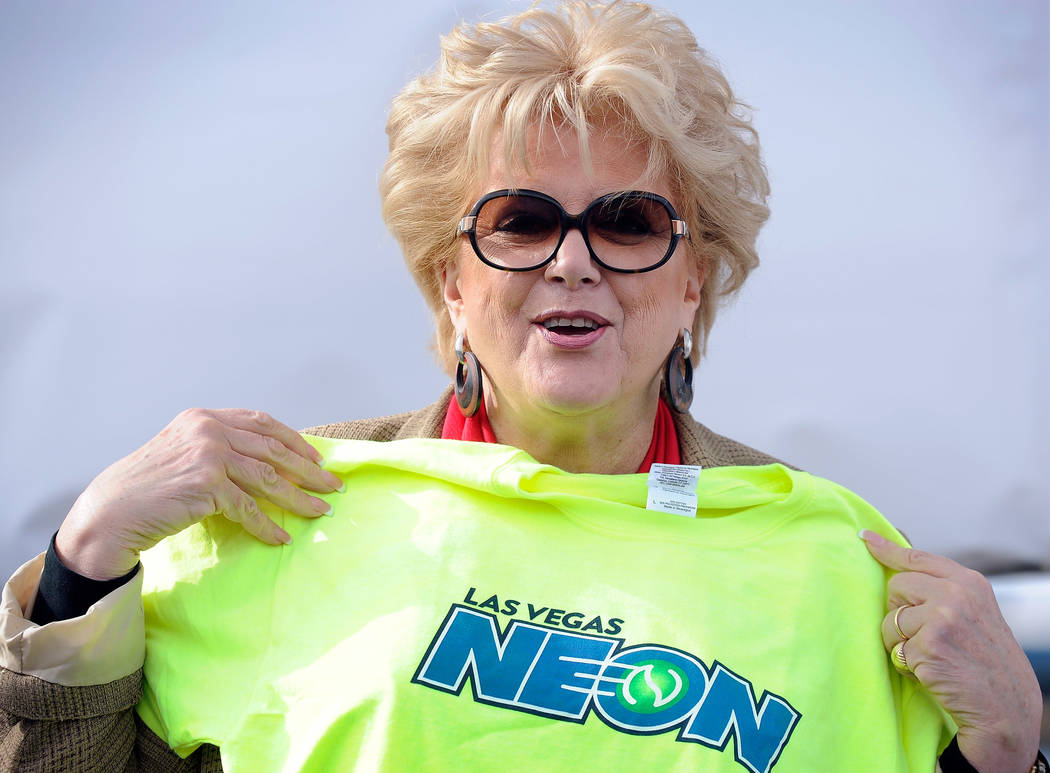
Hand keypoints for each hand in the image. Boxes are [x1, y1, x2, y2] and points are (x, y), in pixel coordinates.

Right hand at [56, 408, 342, 580]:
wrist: (111, 511)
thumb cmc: (149, 488)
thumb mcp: (185, 453)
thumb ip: (220, 449)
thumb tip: (269, 464)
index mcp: (205, 417)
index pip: (262, 423)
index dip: (294, 441)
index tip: (317, 458)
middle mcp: (208, 429)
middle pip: (273, 449)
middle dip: (308, 469)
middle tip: (333, 485)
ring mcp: (208, 454)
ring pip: (267, 478)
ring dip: (298, 498)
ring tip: (320, 511)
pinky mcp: (206, 484)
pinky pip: (248, 508)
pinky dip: (267, 525)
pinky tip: (281, 537)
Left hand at [861, 530, 1041, 772]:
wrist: (1006, 708)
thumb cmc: (986, 661)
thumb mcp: (975, 613)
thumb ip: (943, 587)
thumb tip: (902, 553)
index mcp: (970, 582)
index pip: (917, 558)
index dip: (887, 549)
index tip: (865, 538)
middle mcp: (957, 593)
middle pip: (897, 586)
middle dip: (901, 611)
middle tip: (926, 635)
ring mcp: (942, 617)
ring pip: (891, 618)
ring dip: (901, 640)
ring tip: (932, 656)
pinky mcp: (928, 644)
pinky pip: (894, 646)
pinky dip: (905, 661)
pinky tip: (932, 670)